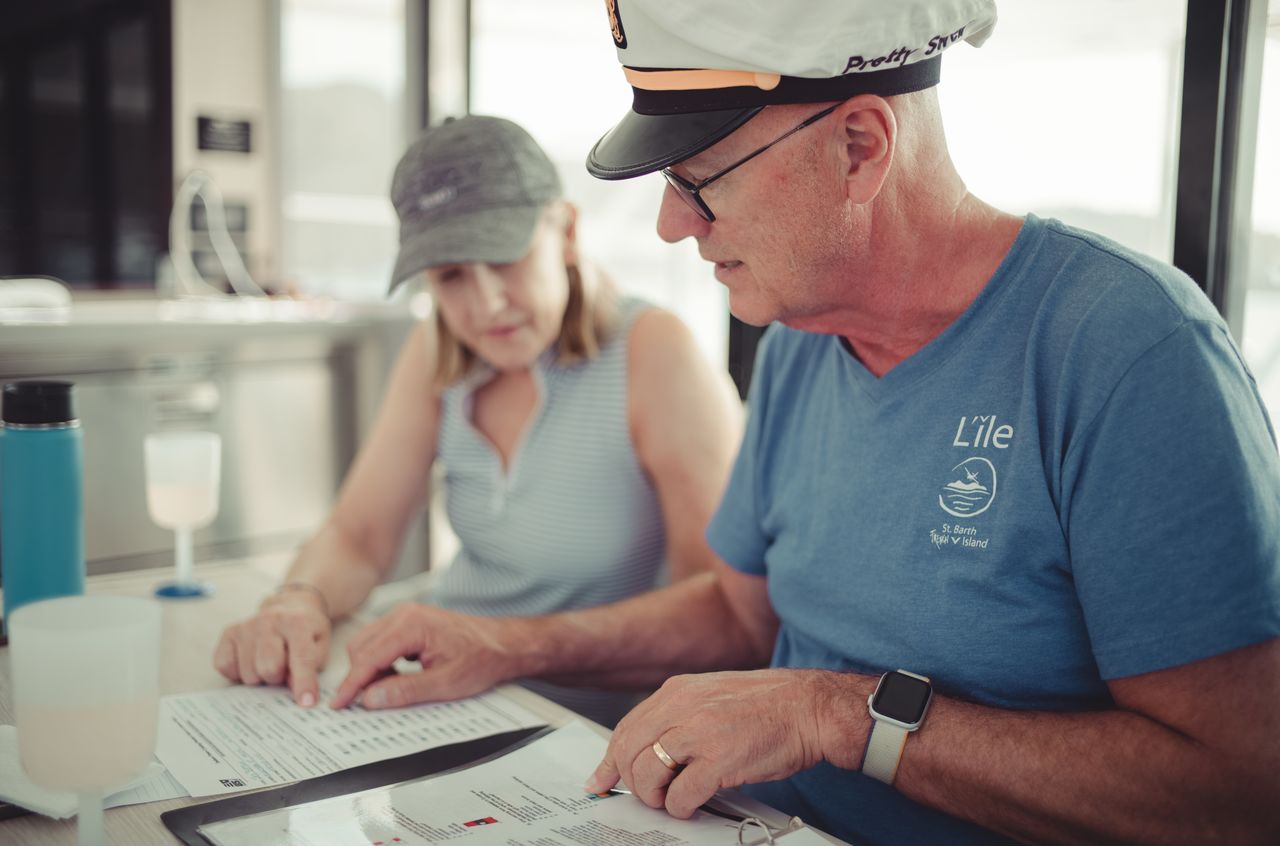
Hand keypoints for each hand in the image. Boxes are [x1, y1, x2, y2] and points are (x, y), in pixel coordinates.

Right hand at [213, 590, 330, 706]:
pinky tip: (250, 661)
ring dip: (259, 677)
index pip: (301, 659)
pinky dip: (238, 672)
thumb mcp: (320, 645)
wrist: (290, 606)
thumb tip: (293, 689)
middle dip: (278, 678)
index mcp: (298, 623)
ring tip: (269, 662)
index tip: (306, 703)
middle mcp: (270, 621)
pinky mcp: (229, 632)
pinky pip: (225, 666)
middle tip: (283, 670)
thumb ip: (311, 667)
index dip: (304, 683)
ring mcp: (246, 626)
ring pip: (247, 673)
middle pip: (269, 669)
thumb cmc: (307, 631)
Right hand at [329, 603, 526, 709]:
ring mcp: (405, 616)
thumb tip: (371, 699)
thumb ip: (405, 691)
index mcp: (411, 625)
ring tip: (390, 691)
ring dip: (370, 670)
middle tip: (368, 704)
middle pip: (361, 647)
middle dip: (360, 677)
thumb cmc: (482, 658)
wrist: (502, 644)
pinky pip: (380, 642)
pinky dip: (380, 662)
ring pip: (368, 644)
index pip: (368, 657)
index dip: (351, 684)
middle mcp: (404, 615)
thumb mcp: (445, 683)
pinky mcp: (408, 623)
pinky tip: (397, 678)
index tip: (338, 704)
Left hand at [584, 669, 867, 817]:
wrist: (808, 707)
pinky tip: (692, 804)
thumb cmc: (768, 705)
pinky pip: (680, 795)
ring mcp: (699, 733)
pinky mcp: (719, 760)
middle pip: (628, 752)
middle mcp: (682, 707)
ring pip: (646, 774)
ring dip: (654, 796)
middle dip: (630, 782)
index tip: (601, 780)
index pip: (626, 728)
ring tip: (670, 800)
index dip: (610, 760)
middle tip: (646, 797)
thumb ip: (678, 715)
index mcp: (678, 690)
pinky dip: (680, 807)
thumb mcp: (711, 695)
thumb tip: (649, 746)